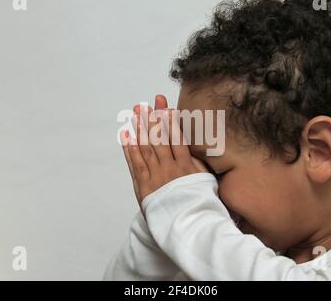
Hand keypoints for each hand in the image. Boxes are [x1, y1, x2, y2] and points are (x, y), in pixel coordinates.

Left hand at [120, 95, 207, 209]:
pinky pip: (135, 164)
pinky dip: (130, 149)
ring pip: (145, 148)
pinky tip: (127, 136)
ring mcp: (155, 177)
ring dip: (139, 130)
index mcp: (186, 166)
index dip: (170, 121)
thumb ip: (196, 161)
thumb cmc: (196, 201)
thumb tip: (189, 143)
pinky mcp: (143, 186)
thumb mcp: (204, 180)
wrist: (186, 225)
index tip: (165, 107)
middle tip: (146, 104)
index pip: (176, 138)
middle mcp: (169, 169)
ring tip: (135, 114)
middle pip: (159, 139)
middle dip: (152, 120)